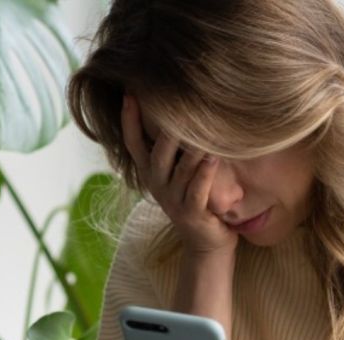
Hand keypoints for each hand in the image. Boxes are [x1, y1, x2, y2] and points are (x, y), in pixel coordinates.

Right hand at [121, 94, 238, 254]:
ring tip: (201, 125)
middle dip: (165, 129)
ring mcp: (173, 201)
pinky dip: (205, 172)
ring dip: (191, 148)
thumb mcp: (180, 173)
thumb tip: (178, 112)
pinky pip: (197, 190)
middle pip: (157, 153)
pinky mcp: (192, 214)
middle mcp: (158, 186)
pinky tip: (214, 156)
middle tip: (173, 103)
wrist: (208, 242)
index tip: (129, 93)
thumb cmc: (196, 200)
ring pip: (180, 170)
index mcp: (151, 174)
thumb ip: (175, 149)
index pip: (133, 143)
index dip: (129, 120)